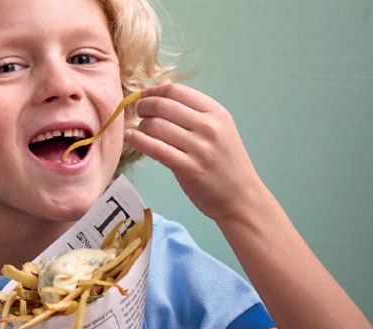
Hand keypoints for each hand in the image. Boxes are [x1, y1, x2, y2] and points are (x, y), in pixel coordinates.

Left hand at [125, 83, 267, 221]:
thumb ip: (191, 109)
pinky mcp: (188, 168)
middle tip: (137, 113)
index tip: (144, 97)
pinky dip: (138, 140)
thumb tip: (161, 87)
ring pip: (155, 125)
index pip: (176, 91)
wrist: (241, 197)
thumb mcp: (218, 129)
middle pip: (162, 105)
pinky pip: (155, 148)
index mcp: (216, 113)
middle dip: (143, 106)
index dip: (153, 91)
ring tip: (139, 130)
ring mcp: (199, 147)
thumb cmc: (225, 163)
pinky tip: (132, 138)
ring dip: (140, 126)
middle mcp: (209, 126)